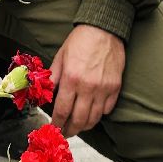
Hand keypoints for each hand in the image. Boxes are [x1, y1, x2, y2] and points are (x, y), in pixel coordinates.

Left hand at [49, 23, 124, 137]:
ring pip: (94, 119)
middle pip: (79, 120)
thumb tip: (46, 95)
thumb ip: (53, 78)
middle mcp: (88, 87)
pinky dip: (99, 115)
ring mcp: (104, 88)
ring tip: (78, 126)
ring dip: (85, 126)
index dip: (57, 124)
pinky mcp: (116, 87)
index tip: (54, 129)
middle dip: (70, 130)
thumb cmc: (80, 41)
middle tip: (65, 133)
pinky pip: (107, 109)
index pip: (62, 111)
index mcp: (71, 79)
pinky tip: (93, 113)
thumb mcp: (60, 57)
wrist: (104, 28)